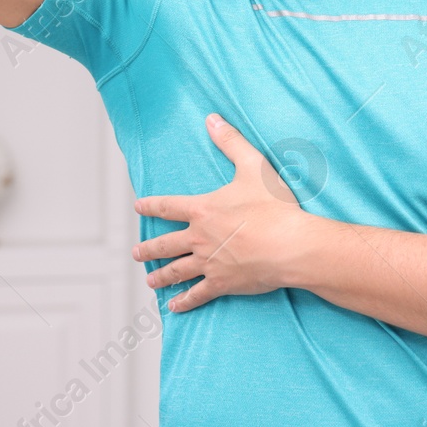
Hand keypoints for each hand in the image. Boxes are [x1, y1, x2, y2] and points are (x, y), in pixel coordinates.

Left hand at [132, 113, 311, 312]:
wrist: (290, 245)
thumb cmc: (274, 206)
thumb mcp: (253, 166)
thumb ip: (231, 142)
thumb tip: (212, 118)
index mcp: (202, 210)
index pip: (168, 206)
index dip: (150, 205)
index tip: (138, 206)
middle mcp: (199, 237)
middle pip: (165, 244)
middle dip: (148, 248)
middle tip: (136, 252)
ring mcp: (209, 263)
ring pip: (177, 271)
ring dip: (160, 276)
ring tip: (150, 280)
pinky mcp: (223, 283)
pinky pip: (198, 294)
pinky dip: (184, 301)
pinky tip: (174, 307)